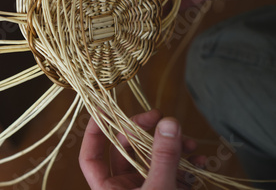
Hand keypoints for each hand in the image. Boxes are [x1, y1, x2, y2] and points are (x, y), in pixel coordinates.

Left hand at [79, 109, 198, 189]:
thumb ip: (163, 158)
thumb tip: (168, 123)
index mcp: (107, 189)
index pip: (91, 155)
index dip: (95, 131)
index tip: (106, 109)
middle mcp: (123, 188)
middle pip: (126, 150)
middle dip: (146, 134)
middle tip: (163, 120)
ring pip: (152, 159)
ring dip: (172, 148)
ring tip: (190, 143)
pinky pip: (172, 173)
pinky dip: (186, 165)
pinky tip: (201, 161)